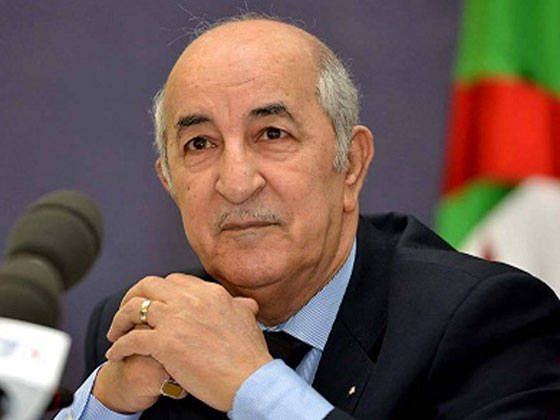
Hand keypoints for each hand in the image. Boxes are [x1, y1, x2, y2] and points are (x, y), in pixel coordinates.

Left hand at [105, 274, 272, 411]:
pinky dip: (119, 347)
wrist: (250, 379)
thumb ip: (241, 306)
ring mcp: (176, 320)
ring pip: (134, 308)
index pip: (175, 281)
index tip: (153, 303)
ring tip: (116, 333)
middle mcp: (190, 300)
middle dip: (133, 296)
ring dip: (120, 320)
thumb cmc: (250, 355)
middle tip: (127, 312)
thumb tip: (245, 303)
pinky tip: (115, 355)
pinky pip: (131, 339)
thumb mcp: (247, 319)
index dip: (158, 291)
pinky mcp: (165, 343)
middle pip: (149, 285)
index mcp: (209, 292)